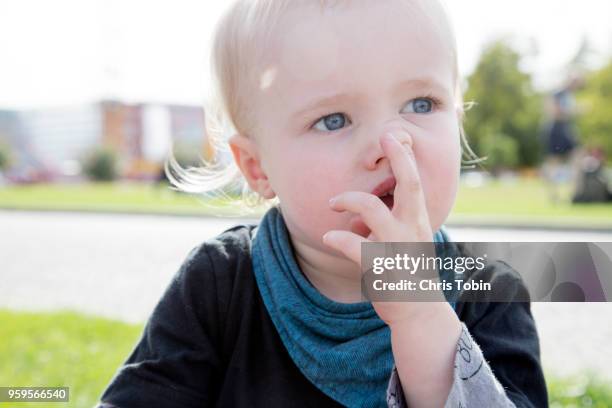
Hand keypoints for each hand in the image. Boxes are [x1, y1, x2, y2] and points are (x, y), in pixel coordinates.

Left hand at [322, 131, 442, 325]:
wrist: (418, 311)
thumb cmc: (408, 270)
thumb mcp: (409, 239)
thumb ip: (396, 218)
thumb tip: (373, 201)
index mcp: (416, 221)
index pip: (414, 183)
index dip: (405, 157)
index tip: (395, 135)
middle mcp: (411, 228)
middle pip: (409, 185)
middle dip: (399, 159)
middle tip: (386, 137)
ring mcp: (397, 246)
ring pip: (373, 210)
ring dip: (349, 199)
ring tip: (332, 202)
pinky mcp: (380, 266)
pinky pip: (355, 246)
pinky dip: (339, 238)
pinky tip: (329, 235)